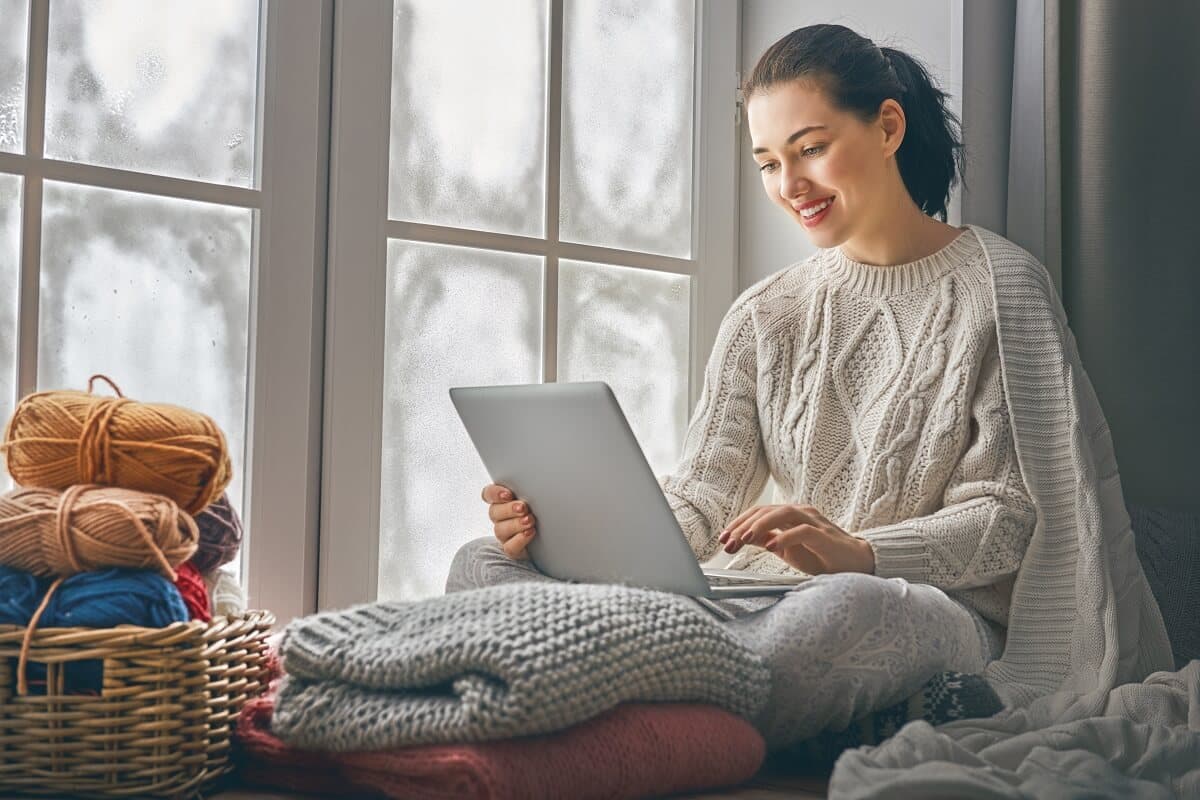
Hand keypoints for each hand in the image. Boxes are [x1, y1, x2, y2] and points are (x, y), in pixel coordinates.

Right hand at [482, 483, 537, 559]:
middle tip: (523, 507)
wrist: (550, 537)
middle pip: (494, 512)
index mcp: (502, 501)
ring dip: (516, 524)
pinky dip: (519, 540)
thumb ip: (531, 490)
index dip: (494, 493)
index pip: (488, 494)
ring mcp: (505, 534)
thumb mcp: (537, 497)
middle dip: (509, 509)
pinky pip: (509, 547)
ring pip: (500, 530)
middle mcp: (500, 517)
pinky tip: (530, 532)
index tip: (507, 494)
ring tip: (530, 520)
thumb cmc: (542, 510)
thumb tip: (541, 482)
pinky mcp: (512, 549)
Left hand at [718, 504, 874, 575]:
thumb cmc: (822, 555)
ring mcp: (813, 521)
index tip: (722, 539)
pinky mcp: (824, 534)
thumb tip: (742, 538)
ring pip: (781, 514)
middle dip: (742, 527)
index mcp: (789, 515)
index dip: (738, 524)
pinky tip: (772, 547)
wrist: (856, 562)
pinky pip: (802, 530)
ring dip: (759, 526)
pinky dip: (784, 537)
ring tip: (743, 540)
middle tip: (727, 542)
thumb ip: (768, 540)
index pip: (758, 513)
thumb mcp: (788, 550)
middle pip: (765, 511)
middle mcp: (799, 513)